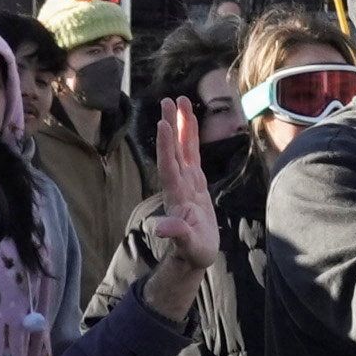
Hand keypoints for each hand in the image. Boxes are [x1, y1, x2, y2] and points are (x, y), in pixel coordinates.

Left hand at [135, 99, 220, 275]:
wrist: (194, 255)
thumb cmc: (193, 252)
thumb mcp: (189, 246)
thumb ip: (177, 235)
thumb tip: (161, 228)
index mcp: (177, 197)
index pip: (169, 167)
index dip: (165, 147)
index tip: (162, 124)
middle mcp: (178, 185)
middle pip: (173, 151)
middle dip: (171, 126)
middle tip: (167, 101)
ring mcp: (186, 182)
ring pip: (183, 148)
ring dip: (181, 125)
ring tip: (180, 100)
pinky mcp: (195, 182)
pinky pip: (192, 154)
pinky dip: (191, 137)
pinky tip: (190, 120)